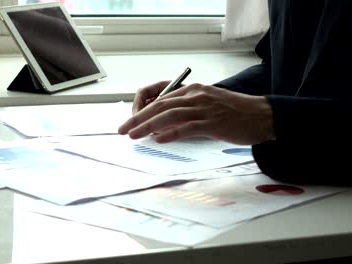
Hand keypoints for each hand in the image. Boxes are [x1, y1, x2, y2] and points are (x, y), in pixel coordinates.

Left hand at [118, 83, 274, 144]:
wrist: (262, 115)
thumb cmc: (234, 113)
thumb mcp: (207, 106)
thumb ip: (185, 114)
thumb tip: (161, 129)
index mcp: (193, 90)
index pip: (161, 99)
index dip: (142, 111)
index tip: (130, 122)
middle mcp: (196, 96)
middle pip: (160, 106)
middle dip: (138, 118)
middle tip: (123, 129)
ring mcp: (205, 109)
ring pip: (169, 115)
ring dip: (148, 126)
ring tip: (134, 135)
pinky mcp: (213, 123)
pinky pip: (187, 127)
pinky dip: (171, 134)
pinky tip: (159, 140)